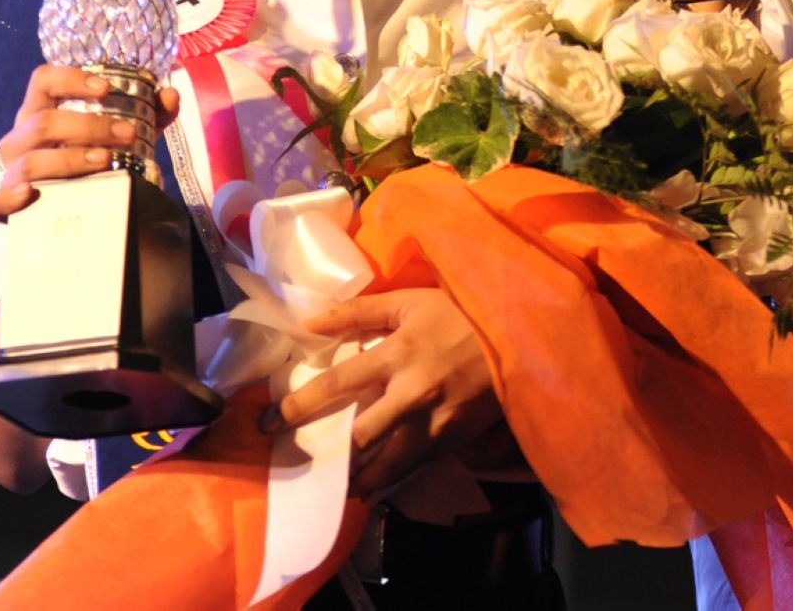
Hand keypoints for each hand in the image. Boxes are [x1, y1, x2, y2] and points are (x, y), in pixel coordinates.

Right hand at [0, 65, 178, 219]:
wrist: (76, 207)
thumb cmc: (94, 159)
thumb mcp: (125, 136)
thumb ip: (150, 115)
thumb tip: (169, 96)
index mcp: (41, 111)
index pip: (43, 80)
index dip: (71, 78)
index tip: (106, 89)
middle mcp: (21, 137)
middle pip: (43, 121)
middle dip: (88, 126)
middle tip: (127, 135)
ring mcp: (10, 170)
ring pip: (30, 160)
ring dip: (68, 159)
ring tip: (105, 161)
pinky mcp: (4, 205)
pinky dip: (10, 198)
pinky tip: (31, 194)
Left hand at [270, 287, 503, 497]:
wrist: (521, 336)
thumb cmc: (462, 314)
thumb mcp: (410, 302)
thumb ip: (359, 312)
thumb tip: (309, 322)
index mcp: (397, 354)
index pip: (337, 384)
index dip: (299, 406)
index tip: (270, 423)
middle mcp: (412, 394)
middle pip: (360, 439)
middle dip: (326, 457)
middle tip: (298, 468)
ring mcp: (436, 423)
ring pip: (388, 465)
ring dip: (357, 480)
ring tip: (333, 489)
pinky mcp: (454, 440)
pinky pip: (415, 467)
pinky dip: (392, 479)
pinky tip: (373, 488)